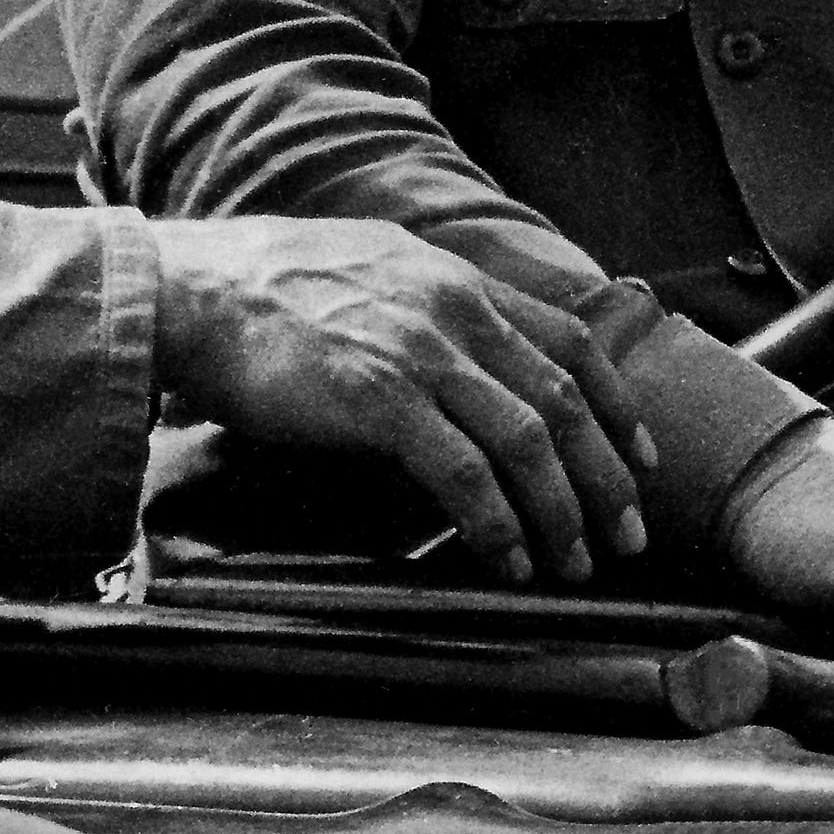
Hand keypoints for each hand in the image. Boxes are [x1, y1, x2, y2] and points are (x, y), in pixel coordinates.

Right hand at [147, 220, 651, 585]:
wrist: (192, 289)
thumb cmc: (267, 289)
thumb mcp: (376, 271)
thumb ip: (432, 308)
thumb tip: (467, 360)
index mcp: (458, 281)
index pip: (573, 341)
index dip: (619, 406)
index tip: (640, 458)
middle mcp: (453, 310)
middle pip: (563, 400)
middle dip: (607, 477)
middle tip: (628, 535)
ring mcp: (418, 352)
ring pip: (526, 440)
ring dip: (561, 511)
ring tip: (571, 562)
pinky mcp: (377, 399)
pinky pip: (463, 472)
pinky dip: (497, 522)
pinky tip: (507, 558)